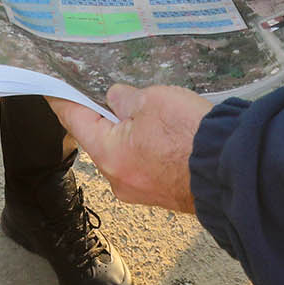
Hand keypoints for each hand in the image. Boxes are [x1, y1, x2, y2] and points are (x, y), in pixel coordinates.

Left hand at [52, 83, 211, 213]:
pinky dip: (149, 148)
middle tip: (117, 93)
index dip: (63, 101)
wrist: (230, 169)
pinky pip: (145, 164)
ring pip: (124, 153)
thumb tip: (115, 99)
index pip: (74, 121)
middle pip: (100, 139)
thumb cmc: (189, 136)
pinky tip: (168, 134)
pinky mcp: (161, 193)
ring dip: (132, 132)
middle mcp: (118, 178)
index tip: (53, 91)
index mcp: (108, 154)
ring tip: (154, 113)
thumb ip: (125, 98)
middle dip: (106, 116)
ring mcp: (140, 190)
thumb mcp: (152, 100)